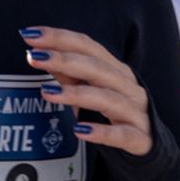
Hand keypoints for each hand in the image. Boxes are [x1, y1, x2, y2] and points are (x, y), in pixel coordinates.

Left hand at [21, 26, 151, 156]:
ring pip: (107, 98)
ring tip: (48, 93)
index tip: (29, 34)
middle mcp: (128, 86)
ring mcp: (135, 111)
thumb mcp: (89, 91)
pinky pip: (121, 134)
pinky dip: (101, 131)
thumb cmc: (115, 113)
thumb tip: (38, 54)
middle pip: (97, 68)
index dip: (60, 38)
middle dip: (64, 60)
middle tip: (35, 57)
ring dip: (76, 94)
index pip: (87, 46)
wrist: (149, 145)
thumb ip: (67, 75)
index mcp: (115, 70)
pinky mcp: (139, 138)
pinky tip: (79, 131)